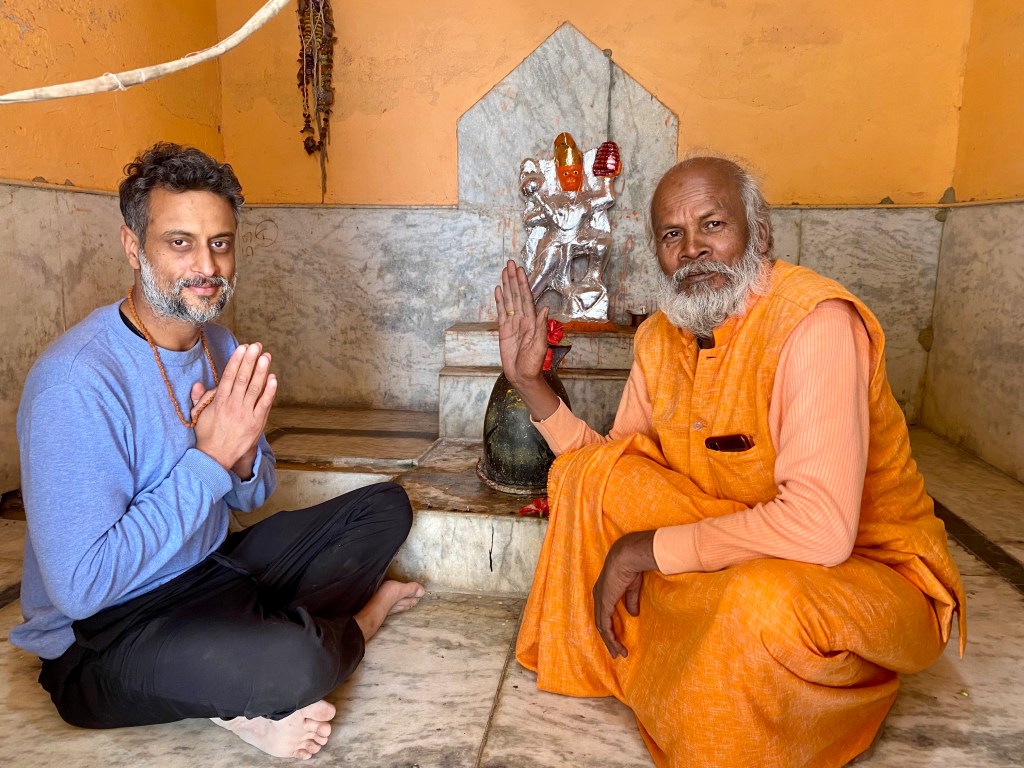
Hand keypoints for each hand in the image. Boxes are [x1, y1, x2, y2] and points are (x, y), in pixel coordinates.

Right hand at [193, 343, 276, 473]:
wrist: (216, 456)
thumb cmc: (208, 435)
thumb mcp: (199, 415)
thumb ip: (200, 398)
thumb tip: (198, 385)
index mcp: (219, 401)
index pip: (229, 376)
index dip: (237, 360)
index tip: (243, 348)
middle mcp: (233, 404)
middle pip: (243, 378)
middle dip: (250, 360)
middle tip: (257, 346)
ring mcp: (245, 413)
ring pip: (254, 388)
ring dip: (261, 371)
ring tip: (266, 356)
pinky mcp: (256, 423)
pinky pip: (264, 404)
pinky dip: (269, 391)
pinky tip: (273, 379)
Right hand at [494, 260, 559, 419]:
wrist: (523, 377)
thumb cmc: (533, 364)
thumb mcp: (540, 347)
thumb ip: (540, 328)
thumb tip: (544, 308)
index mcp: (531, 321)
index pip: (526, 298)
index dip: (522, 284)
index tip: (519, 270)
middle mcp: (522, 319)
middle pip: (516, 295)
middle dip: (513, 279)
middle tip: (510, 263)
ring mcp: (513, 324)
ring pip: (509, 300)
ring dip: (506, 286)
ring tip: (504, 271)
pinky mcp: (504, 331)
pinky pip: (501, 312)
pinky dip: (499, 301)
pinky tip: (498, 290)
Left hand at [592, 530, 656, 657]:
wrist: (626, 557)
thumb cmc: (630, 568)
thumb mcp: (631, 588)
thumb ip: (630, 601)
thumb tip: (633, 614)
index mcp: (603, 591)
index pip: (604, 613)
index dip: (610, 627)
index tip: (617, 639)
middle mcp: (598, 597)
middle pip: (601, 623)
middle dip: (608, 639)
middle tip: (616, 653)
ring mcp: (600, 601)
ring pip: (602, 627)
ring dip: (611, 642)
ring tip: (619, 654)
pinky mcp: (604, 604)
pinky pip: (605, 626)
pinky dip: (610, 638)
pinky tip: (617, 646)